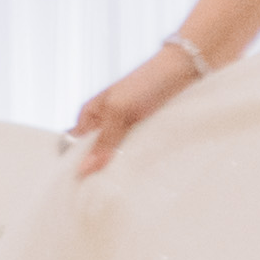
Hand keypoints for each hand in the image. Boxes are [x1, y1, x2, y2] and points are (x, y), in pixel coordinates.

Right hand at [67, 45, 201, 177]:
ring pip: (116, 155)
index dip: (76, 165)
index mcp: (91, 115)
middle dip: (99, 170)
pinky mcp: (146, 131)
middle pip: (96, 154)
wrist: (185, 68)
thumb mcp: (119, 111)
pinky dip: (137, 160)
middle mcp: (106, 122)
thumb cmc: (147, 82)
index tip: (80, 187)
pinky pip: (136, 151)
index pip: (73, 146)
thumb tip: (83, 170)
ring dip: (119, 167)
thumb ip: (104, 140)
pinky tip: (138, 175)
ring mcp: (126, 128)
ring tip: (120, 188)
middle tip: (102, 192)